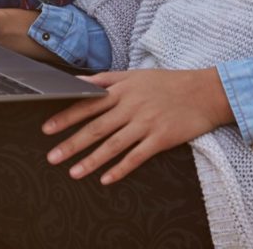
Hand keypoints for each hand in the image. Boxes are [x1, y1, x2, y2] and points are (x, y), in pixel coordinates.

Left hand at [41, 68, 234, 184]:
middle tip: (52, 156)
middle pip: (96, 127)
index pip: (88, 104)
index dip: (66, 116)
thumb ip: (106, 79)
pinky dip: (120, 168)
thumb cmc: (168, 82)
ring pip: (113, 144)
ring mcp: (146, 123)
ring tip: (73, 173)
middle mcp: (131, 106)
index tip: (47, 128)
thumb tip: (79, 81)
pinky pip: (136, 156)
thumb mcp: (135, 74)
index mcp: (122, 90)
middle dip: (71, 143)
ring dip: (91, 160)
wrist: (205, 92)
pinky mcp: (161, 138)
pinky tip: (105, 179)